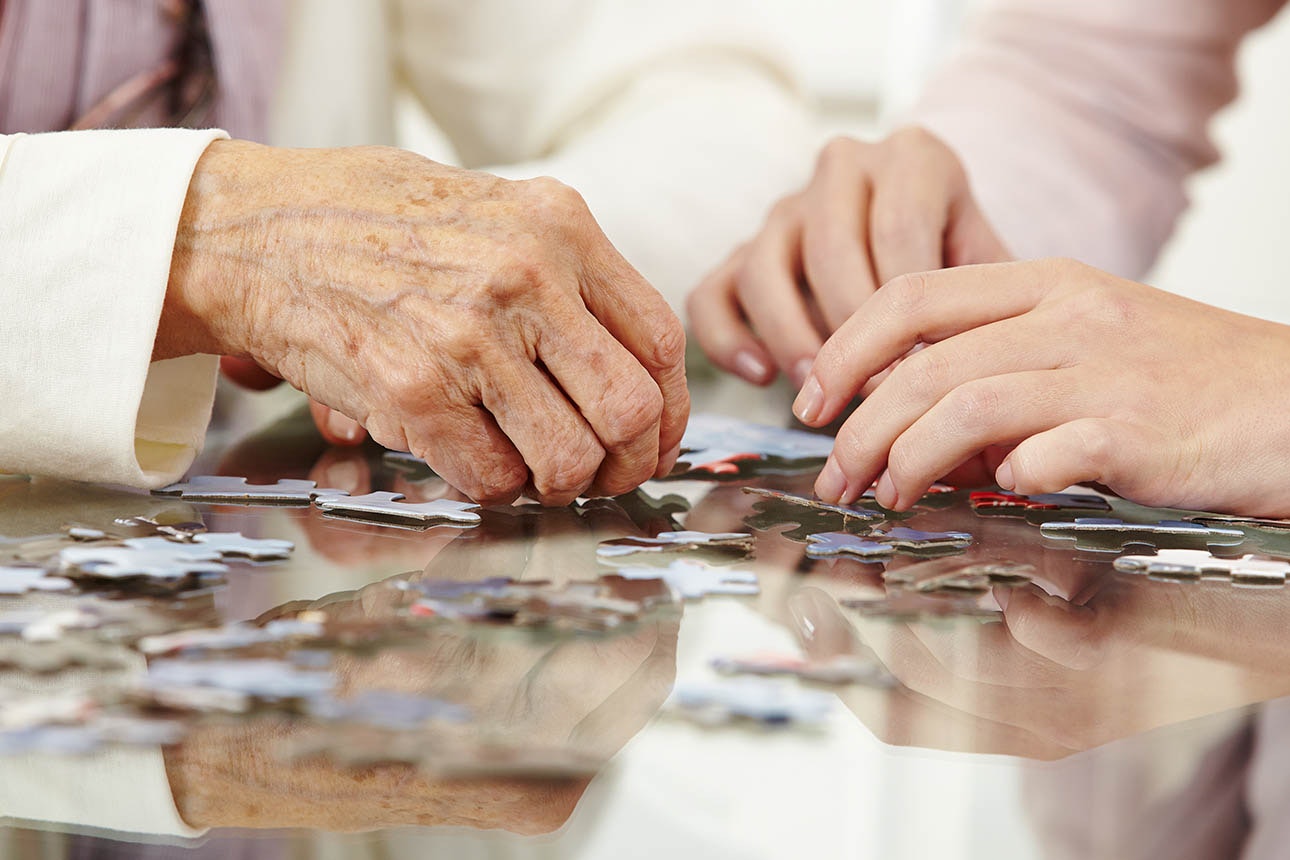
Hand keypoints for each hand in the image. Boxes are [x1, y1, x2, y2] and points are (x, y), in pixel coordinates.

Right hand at [158, 140, 688, 504]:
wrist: (253, 229)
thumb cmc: (373, 222)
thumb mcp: (492, 210)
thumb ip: (565, 275)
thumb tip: (629, 369)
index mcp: (559, 225)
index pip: (661, 340)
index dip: (671, 409)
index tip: (655, 437)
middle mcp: (526, 277)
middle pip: (631, 408)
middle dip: (628, 462)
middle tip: (604, 475)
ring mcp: (469, 336)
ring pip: (568, 457)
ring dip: (557, 484)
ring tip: (533, 470)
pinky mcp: (412, 391)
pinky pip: (490, 477)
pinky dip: (492, 489)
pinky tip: (472, 460)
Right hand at [688, 127, 1007, 386]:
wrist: (927, 245)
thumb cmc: (965, 268)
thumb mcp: (994, 267)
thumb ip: (989, 300)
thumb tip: (974, 370)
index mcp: (912, 158)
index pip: (899, 231)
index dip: (908, 313)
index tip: (922, 374)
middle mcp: (842, 168)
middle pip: (830, 248)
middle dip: (852, 332)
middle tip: (876, 393)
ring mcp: (783, 209)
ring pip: (764, 268)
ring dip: (791, 338)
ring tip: (821, 392)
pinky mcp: (738, 254)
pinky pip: (710, 295)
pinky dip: (727, 340)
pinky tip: (762, 376)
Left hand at [796, 258, 1289, 516]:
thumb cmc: (1185, 382)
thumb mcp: (1088, 345)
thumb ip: (1001, 369)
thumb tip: (914, 428)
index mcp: (1048, 283)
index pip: (910, 295)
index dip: (845, 348)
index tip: (812, 400)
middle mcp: (1069, 316)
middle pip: (923, 363)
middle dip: (859, 427)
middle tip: (833, 476)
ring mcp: (1105, 371)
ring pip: (966, 406)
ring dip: (906, 459)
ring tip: (885, 497)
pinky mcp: (1138, 432)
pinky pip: (1044, 453)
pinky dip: (1004, 478)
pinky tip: (995, 495)